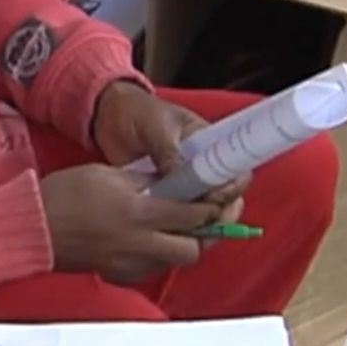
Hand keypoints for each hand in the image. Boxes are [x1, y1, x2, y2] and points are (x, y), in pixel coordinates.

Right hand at [40, 164, 217, 283]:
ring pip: (172, 263)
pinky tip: (142, 242)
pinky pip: (149, 270)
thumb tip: (170, 185)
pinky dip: (154, 258)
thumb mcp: (107, 174)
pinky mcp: (116, 275)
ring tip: (168, 228)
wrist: (31, 227)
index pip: (193, 216)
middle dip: (201, 236)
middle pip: (192, 250)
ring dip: (178, 246)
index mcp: (138, 213)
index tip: (212, 199)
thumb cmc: (64, 195)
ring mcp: (128, 264)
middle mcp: (139, 244)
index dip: (209, 208)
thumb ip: (144, 182)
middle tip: (196, 219)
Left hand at [91, 81, 251, 217]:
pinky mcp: (166, 197)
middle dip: (220, 215)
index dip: (232, 188)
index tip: (215, 198)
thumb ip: (169, 151)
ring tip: (182, 231)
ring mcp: (186, 185)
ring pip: (205, 212)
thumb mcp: (156, 127)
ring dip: (200, 225)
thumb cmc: (139, 113)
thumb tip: (180, 177)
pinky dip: (177, 226)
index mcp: (211, 145)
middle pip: (227, 199)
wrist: (109, 117)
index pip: (236, 171)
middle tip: (201, 224)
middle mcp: (204, 169)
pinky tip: (166, 232)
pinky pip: (178, 217)